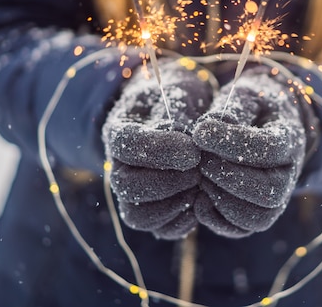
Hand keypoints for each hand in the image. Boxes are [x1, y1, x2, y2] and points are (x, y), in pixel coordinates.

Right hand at [103, 59, 212, 238]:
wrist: (173, 109)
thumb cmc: (178, 97)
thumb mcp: (178, 92)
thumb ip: (181, 113)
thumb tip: (192, 141)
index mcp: (120, 130)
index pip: (127, 145)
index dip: (161, 150)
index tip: (193, 149)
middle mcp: (119, 165)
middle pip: (127, 187)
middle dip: (170, 181)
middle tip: (199, 170)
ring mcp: (133, 192)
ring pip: (139, 216)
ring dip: (176, 203)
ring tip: (201, 185)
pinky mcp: (154, 209)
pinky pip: (161, 229)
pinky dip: (184, 221)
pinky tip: (202, 201)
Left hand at [192, 67, 317, 237]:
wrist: (266, 123)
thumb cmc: (253, 107)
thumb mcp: (247, 95)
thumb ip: (232, 109)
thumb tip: (205, 132)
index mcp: (291, 139)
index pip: (270, 148)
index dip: (234, 142)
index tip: (200, 131)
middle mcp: (289, 175)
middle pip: (268, 192)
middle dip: (227, 177)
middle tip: (200, 160)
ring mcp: (276, 200)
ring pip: (256, 218)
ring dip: (221, 199)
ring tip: (200, 176)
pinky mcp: (256, 215)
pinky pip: (238, 229)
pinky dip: (214, 216)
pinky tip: (197, 194)